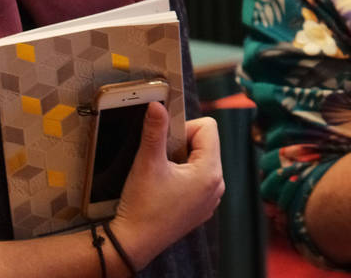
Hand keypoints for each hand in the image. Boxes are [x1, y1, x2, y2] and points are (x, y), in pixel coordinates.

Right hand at [110, 103, 224, 263]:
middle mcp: (217, 185)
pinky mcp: (201, 208)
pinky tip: (165, 189)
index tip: (165, 143)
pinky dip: (184, 177)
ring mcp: (211, 199)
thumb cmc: (142, 205)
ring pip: (202, 161)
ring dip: (183, 161)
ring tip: (162, 175)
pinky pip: (199, 180)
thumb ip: (155, 130)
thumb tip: (157, 105)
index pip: (208, 127)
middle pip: (206, 144)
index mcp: (210, 171)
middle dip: (183, 145)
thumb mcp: (147, 163)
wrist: (133, 244)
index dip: (185, 128)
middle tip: (161, 160)